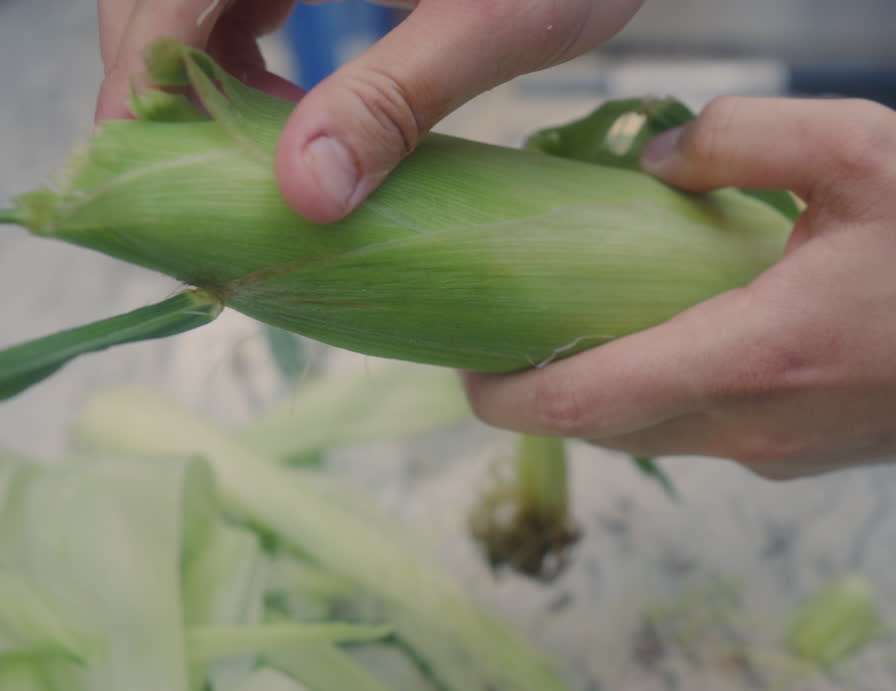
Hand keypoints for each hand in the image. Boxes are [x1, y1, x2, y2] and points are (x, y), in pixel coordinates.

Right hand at [96, 0, 644, 221]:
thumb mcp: (489, 25)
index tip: (141, 166)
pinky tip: (281, 90)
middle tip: (196, 175)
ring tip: (249, 142)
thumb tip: (306, 195)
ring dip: (204, 61)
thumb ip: (394, 100)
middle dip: (166, 76)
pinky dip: (242, 38)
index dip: (141, 78)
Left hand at [463, 97, 895, 478]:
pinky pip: (705, 434)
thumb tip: (652, 161)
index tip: (464, 366)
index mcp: (757, 356)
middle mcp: (758, 427)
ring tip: (579, 325)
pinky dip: (663, 396)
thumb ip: (739, 135)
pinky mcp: (803, 457)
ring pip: (655, 435)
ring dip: (603, 393)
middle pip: (607, 427)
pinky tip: (672, 337)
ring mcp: (781, 454)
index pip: (592, 399)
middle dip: (543, 392)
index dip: (510, 392)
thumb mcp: (859, 149)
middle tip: (505, 333)